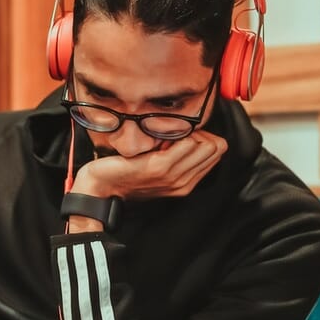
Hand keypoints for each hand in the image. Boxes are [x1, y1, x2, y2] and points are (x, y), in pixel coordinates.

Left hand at [71, 130, 227, 200]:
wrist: (101, 186)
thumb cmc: (126, 174)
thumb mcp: (157, 167)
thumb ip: (176, 156)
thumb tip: (188, 134)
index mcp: (185, 183)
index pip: (217, 152)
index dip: (205, 136)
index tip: (185, 135)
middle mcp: (183, 182)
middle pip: (216, 148)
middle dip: (201, 133)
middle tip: (176, 134)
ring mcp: (172, 175)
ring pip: (205, 145)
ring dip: (190, 133)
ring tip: (167, 136)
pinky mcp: (159, 166)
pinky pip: (186, 144)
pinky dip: (178, 135)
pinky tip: (161, 137)